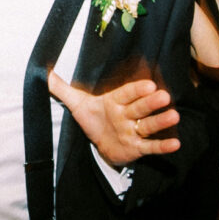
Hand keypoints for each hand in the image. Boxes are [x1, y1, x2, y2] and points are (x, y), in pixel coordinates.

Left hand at [47, 71, 180, 166]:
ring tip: (174, 116)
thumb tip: (42, 72)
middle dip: (151, 103)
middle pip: (140, 107)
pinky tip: (176, 144)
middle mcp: (127, 114)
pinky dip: (163, 146)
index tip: (148, 83)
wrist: (100, 144)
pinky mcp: (138, 147)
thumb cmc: (93, 119)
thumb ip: (61, 89)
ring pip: (148, 125)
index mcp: (115, 101)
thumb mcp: (76, 104)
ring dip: (161, 121)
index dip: (136, 89)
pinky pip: (151, 146)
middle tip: (163, 95)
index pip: (126, 93)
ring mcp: (134, 131)